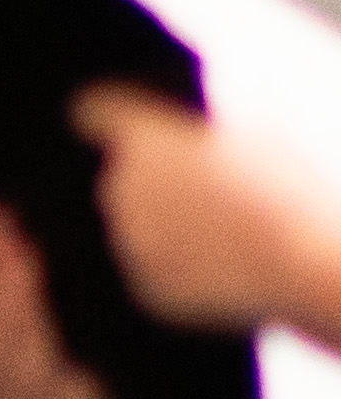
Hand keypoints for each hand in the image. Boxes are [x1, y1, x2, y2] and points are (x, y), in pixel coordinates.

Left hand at [82, 82, 340, 347]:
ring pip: (140, 226)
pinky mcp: (145, 286)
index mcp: (143, 137)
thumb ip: (213, 121)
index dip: (101, 112)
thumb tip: (203, 127)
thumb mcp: (264, 125)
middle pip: (124, 176)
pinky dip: (183, 267)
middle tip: (212, 189)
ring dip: (169, 226)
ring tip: (230, 229)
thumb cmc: (292, 185)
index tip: (93, 114)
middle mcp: (121, 187)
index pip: (96, 111)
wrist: (305, 263)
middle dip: (157, 181)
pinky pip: (158, 269)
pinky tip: (227, 263)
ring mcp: (130, 242)